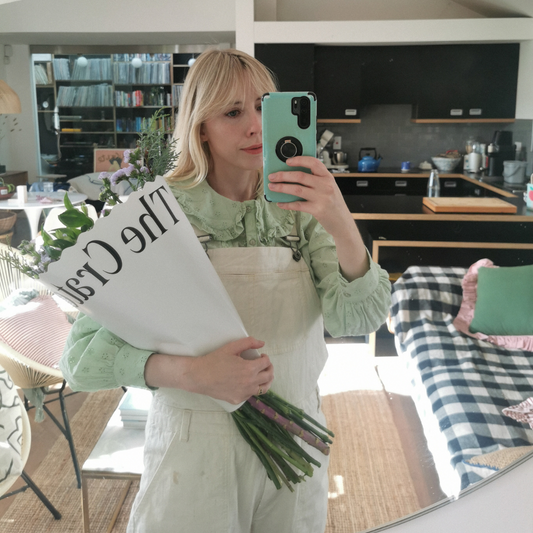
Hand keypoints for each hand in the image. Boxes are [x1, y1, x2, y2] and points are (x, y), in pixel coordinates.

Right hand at [185, 337, 273, 404]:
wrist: (199, 376)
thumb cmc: (214, 361)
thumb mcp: (231, 347)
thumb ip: (248, 342)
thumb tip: (262, 343)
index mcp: (249, 369)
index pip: (266, 363)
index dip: (266, 357)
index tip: (261, 356)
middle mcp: (249, 382)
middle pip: (269, 376)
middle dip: (269, 368)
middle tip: (264, 364)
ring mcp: (244, 393)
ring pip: (264, 388)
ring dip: (266, 380)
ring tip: (262, 375)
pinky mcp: (238, 399)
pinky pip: (251, 394)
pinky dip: (253, 388)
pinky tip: (248, 382)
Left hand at [268, 156, 369, 280]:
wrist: (342, 222)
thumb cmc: (334, 204)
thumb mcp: (329, 188)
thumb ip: (316, 180)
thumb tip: (293, 175)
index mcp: (328, 177)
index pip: (313, 162)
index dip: (299, 160)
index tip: (287, 161)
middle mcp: (325, 185)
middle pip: (300, 176)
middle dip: (283, 175)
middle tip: (272, 176)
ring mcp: (321, 197)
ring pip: (296, 189)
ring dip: (281, 187)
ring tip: (272, 187)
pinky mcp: (317, 209)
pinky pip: (298, 205)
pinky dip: (287, 204)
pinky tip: (280, 203)